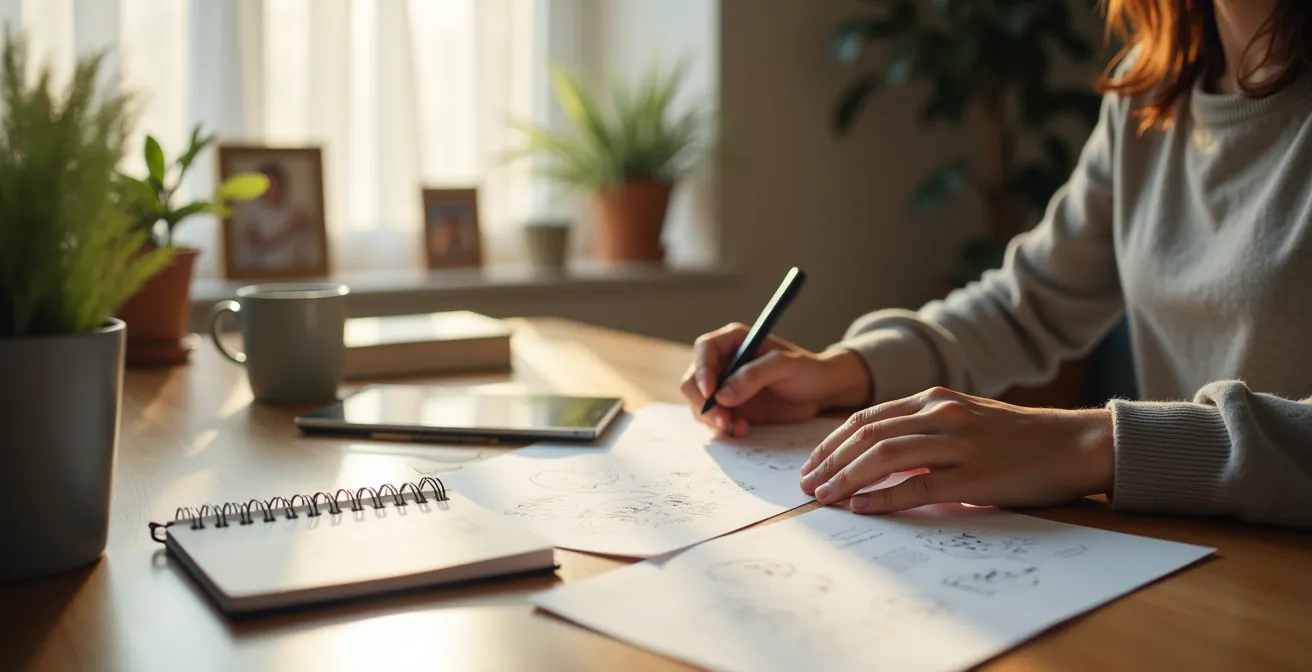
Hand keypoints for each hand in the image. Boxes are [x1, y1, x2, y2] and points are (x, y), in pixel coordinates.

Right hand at [679, 323, 871, 436]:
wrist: (821, 391)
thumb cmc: (807, 369)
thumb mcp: (785, 366)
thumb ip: (754, 376)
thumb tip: (722, 395)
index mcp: (733, 341)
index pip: (704, 350)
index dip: (702, 371)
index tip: (711, 394)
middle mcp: (724, 362)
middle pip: (693, 380)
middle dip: (704, 403)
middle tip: (723, 420)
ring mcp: (725, 386)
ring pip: (700, 403)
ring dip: (713, 419)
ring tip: (737, 427)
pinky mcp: (732, 407)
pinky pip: (715, 419)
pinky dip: (723, 428)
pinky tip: (742, 429)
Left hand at [799, 387, 1113, 513]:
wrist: (1075, 444)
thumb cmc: (1018, 440)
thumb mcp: (964, 422)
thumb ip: (924, 432)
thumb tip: (878, 459)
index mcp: (934, 400)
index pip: (866, 418)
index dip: (832, 441)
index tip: (812, 464)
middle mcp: (940, 415)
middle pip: (867, 434)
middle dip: (829, 460)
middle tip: (806, 484)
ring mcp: (957, 443)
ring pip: (884, 456)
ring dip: (846, 478)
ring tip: (823, 496)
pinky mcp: (974, 474)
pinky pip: (917, 486)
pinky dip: (882, 497)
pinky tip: (859, 507)